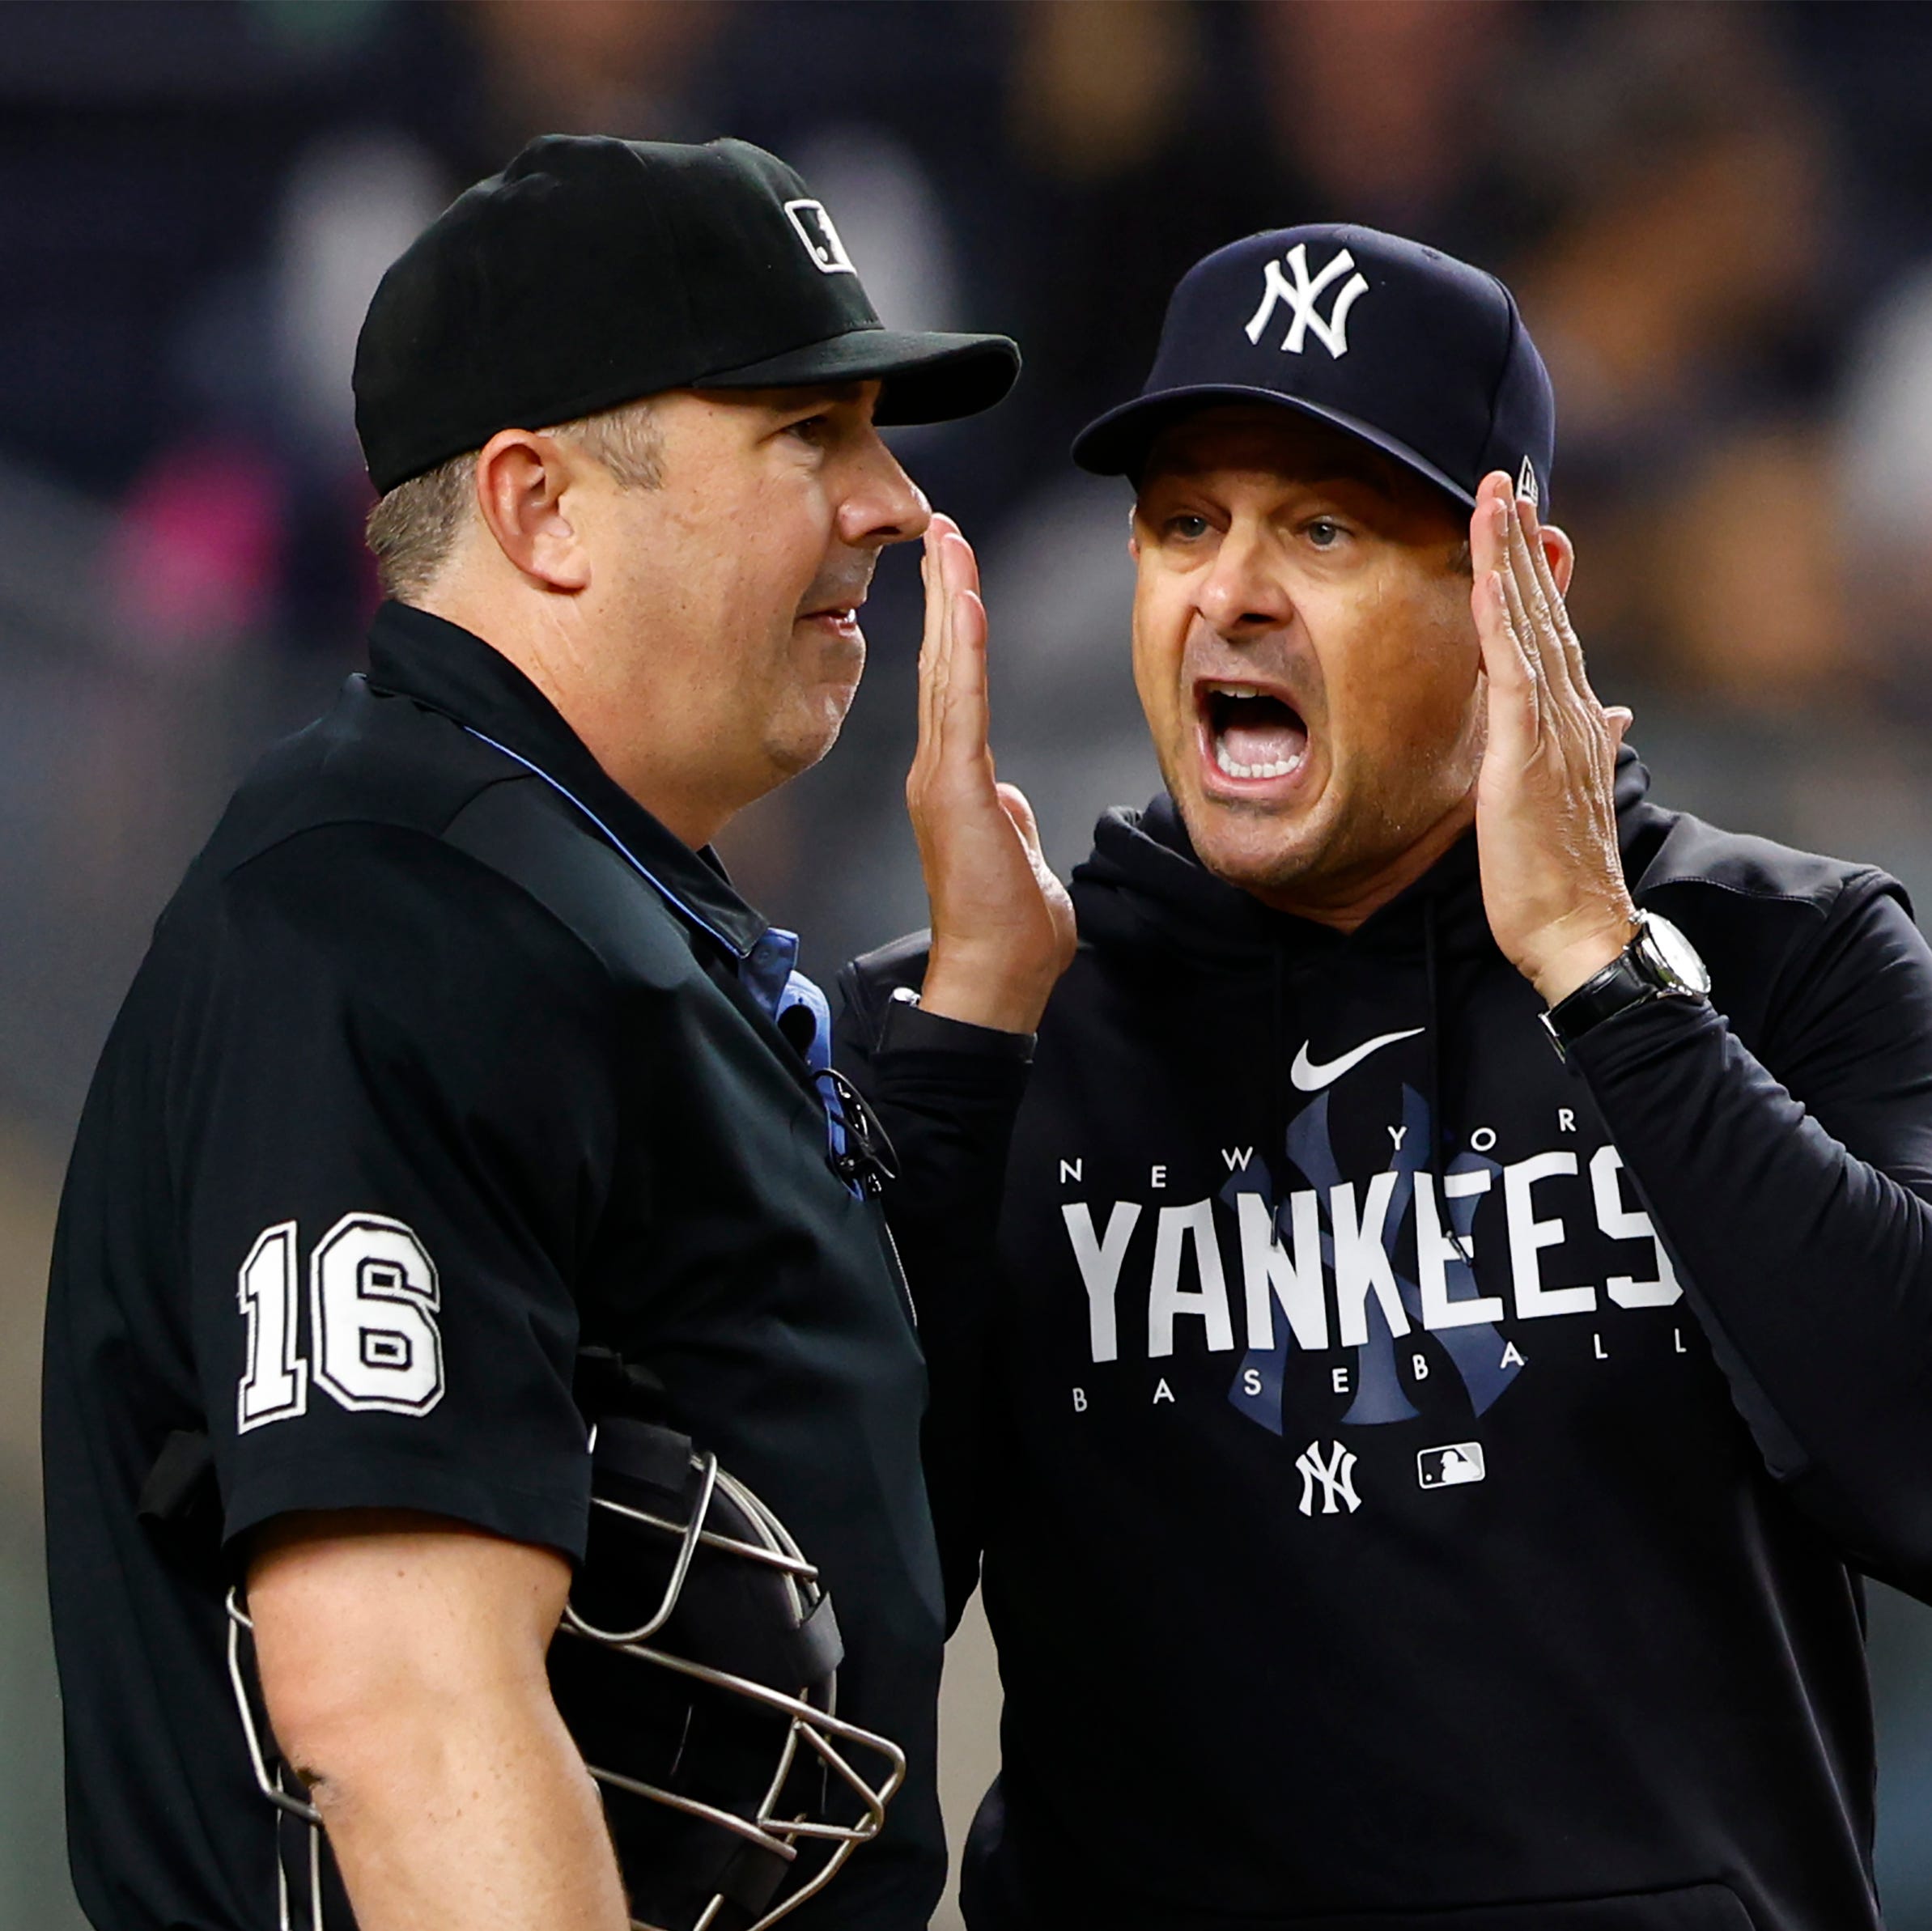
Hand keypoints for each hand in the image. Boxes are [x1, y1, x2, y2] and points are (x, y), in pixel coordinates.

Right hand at [908, 514, 1075, 1032]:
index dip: (953, 626)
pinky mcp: (954, 791)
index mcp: (954, 783)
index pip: (954, 687)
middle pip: (940, 664)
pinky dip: (961, 649)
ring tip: (946, 539)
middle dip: (942, 590)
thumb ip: (1010, 818)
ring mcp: (940, 779)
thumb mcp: (1019, 857)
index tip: (954, 571)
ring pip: (946, 672)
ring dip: (948, 600)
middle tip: (938, 527)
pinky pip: (961, 704)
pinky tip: (964, 600)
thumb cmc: (1010, 932)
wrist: (995, 979)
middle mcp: (938, 772)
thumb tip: (1010, 798)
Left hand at [1470, 471, 1636, 1005]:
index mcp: (1574, 722)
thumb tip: (1614, 716)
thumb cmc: (1563, 874)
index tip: (1524, 524)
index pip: (1553, 632)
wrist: (1579, 928)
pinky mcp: (1527, 749)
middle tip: (1507, 481)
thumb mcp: (1572, 798)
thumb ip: (1589, 748)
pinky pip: (1511, 668)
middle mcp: (1570, 711)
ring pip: (1531, 623)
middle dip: (1526, 544)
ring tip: (1496, 499)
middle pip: (1546, 610)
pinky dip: (1500, 617)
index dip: (1538, 575)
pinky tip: (1485, 576)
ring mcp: (1552, 726)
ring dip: (1512, 559)